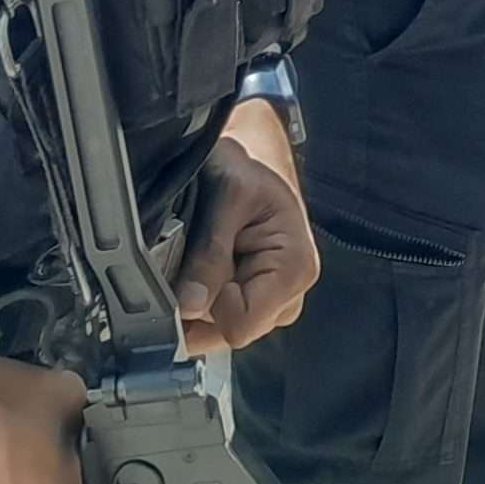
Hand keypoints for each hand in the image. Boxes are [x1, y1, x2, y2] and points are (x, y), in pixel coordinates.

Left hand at [176, 97, 320, 352]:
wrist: (257, 150)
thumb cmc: (250, 164)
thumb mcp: (228, 196)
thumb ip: (210, 254)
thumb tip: (188, 308)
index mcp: (296, 269)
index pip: (242, 326)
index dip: (209, 306)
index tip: (191, 272)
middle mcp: (292, 294)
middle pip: (231, 333)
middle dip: (202, 306)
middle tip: (190, 260)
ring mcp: (275, 301)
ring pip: (222, 330)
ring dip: (200, 302)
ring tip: (197, 258)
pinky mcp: (257, 299)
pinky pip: (221, 319)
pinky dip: (202, 300)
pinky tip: (199, 270)